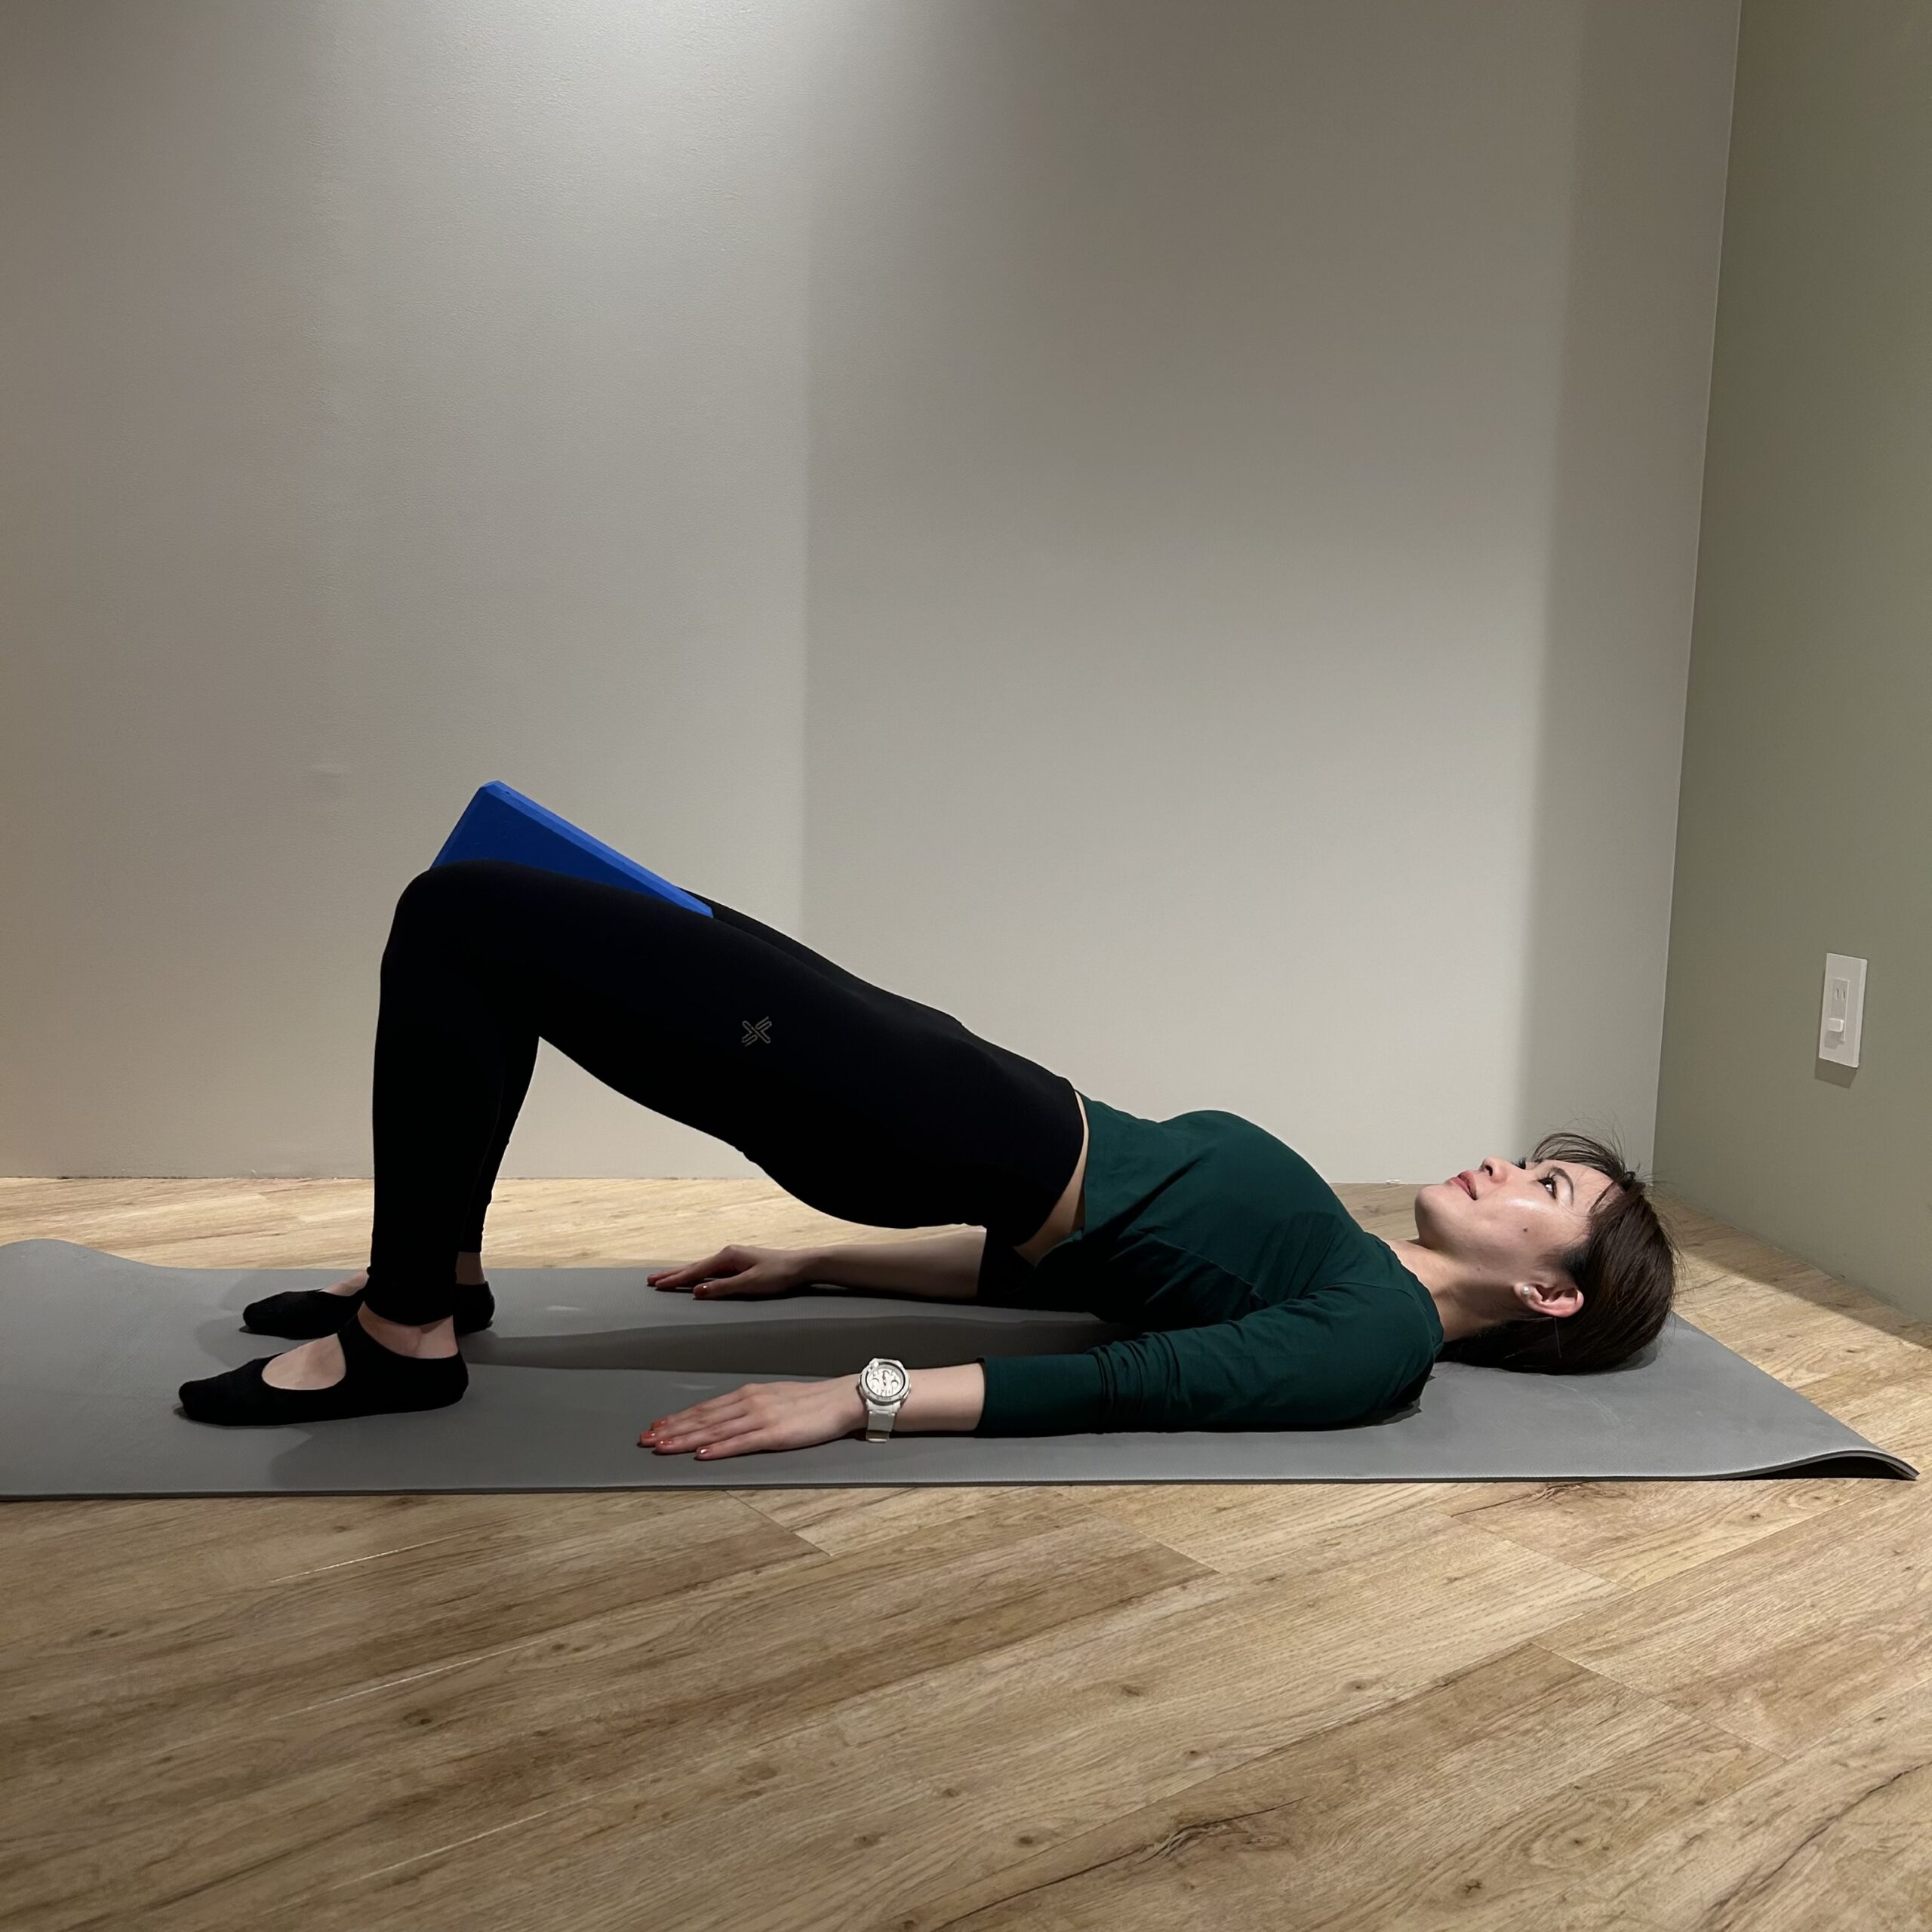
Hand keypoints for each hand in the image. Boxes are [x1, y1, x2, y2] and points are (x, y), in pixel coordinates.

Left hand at [640, 1376, 866, 1458]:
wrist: (842, 1399)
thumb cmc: (810, 1403)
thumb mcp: (774, 1399)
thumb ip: (749, 1408)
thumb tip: (724, 1421)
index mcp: (748, 1394)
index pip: (705, 1408)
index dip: (677, 1418)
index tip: (655, 1426)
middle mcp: (749, 1402)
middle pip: (703, 1419)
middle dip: (672, 1429)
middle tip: (645, 1440)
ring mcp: (761, 1418)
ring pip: (715, 1431)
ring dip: (685, 1439)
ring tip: (662, 1447)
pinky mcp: (775, 1434)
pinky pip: (740, 1443)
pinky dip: (718, 1449)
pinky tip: (701, 1454)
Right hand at [647, 1243, 814, 1298]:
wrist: (801, 1266)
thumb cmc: (778, 1275)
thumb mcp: (750, 1284)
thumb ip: (723, 1288)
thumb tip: (696, 1291)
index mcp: (728, 1257)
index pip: (696, 1271)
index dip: (675, 1279)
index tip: (656, 1285)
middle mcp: (728, 1255)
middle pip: (695, 1267)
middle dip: (673, 1274)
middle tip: (651, 1281)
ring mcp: (734, 1259)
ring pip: (702, 1268)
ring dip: (683, 1274)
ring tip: (666, 1279)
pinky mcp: (740, 1265)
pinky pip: (712, 1271)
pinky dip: (698, 1275)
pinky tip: (694, 1279)